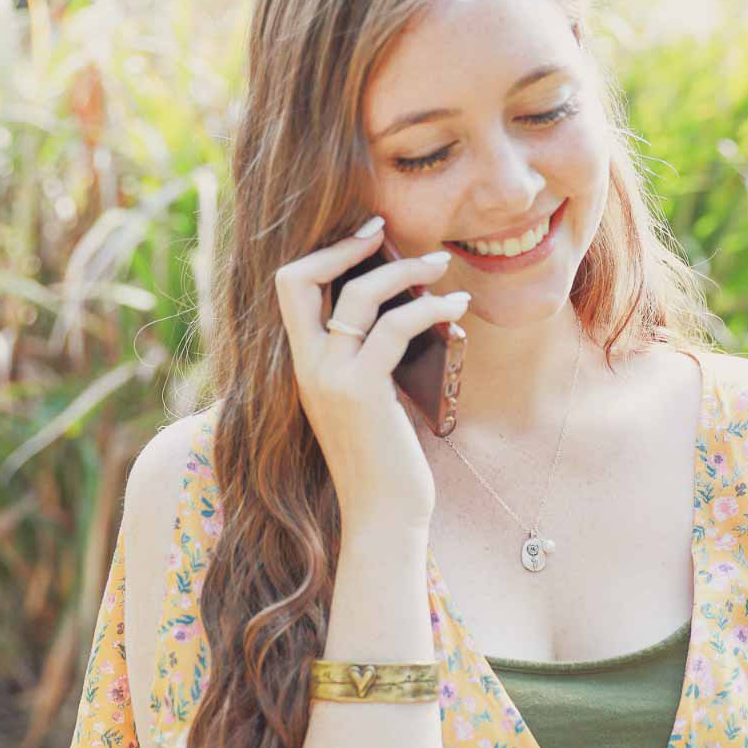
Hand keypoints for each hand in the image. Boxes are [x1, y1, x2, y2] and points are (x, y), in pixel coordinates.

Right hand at [273, 217, 469, 531]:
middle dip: (345, 245)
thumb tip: (403, 315)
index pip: (289, 289)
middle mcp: (307, 367)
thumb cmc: (384, 463)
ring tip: (443, 264)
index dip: (323, 255)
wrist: (384, 517)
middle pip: (298, 278)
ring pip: (358, 296)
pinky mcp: (362, 391)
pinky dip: (431, 309)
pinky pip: (395, 327)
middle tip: (387, 231)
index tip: (366, 239)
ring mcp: (330, 378)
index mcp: (303, 366)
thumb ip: (368, 362)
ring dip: (405, 271)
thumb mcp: (367, 403)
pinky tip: (457, 308)